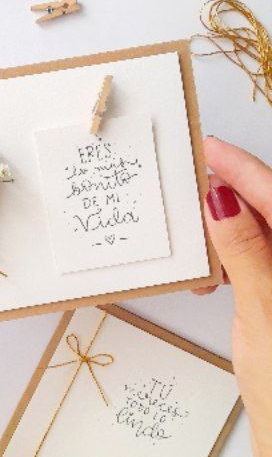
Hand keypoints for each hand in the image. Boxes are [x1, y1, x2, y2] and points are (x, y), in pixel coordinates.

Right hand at [199, 137, 271, 456]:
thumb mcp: (263, 310)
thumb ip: (245, 251)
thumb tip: (221, 197)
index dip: (243, 168)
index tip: (208, 146)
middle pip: (269, 212)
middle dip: (232, 190)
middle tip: (192, 171)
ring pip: (259, 239)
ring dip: (226, 227)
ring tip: (193, 219)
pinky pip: (253, 266)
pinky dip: (228, 260)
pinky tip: (208, 268)